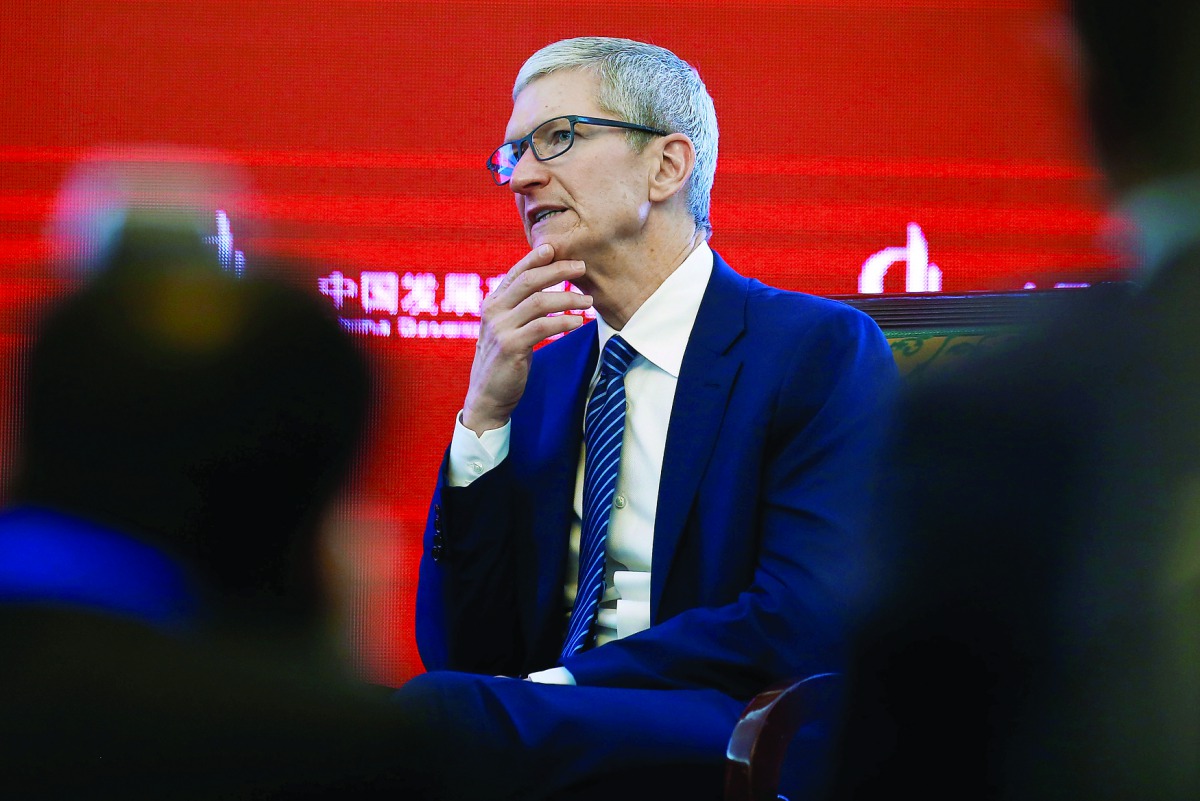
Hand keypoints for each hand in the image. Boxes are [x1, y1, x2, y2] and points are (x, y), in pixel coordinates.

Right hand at [462, 244, 591, 435]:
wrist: (488, 395)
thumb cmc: (504, 360)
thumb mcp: (507, 328)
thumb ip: (520, 307)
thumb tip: (545, 286)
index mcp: (493, 303)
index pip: (516, 272)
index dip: (536, 257)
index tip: (556, 248)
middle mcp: (493, 311)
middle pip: (530, 280)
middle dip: (558, 270)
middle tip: (582, 268)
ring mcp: (500, 328)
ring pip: (540, 302)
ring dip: (568, 298)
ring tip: (589, 301)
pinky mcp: (510, 346)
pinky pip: (543, 327)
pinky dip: (564, 322)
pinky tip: (579, 322)